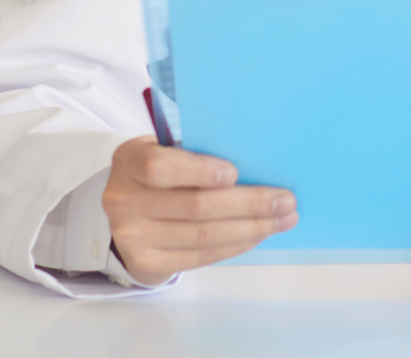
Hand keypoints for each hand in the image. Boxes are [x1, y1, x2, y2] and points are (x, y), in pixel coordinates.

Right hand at [101, 136, 297, 283]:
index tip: (235, 172)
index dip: (198, 170)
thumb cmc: (159, 168)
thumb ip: (194, 149)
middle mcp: (124, 200)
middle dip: (248, 203)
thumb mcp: (165, 147)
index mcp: (129, 160)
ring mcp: (133, 237)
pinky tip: (258, 234)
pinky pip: (200, 256)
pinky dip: (235, 245)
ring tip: (283, 219)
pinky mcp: (147, 263)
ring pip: (203, 235)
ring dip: (251, 227)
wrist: (125, 208)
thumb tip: (254, 155)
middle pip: (194, 206)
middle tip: (286, 200)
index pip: (160, 167)